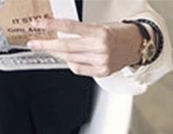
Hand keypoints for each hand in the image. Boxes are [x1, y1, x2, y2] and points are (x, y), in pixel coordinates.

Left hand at [27, 18, 143, 76]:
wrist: (138, 44)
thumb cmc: (118, 33)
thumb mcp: (101, 26)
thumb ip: (81, 32)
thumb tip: (59, 35)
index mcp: (99, 32)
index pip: (70, 27)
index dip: (52, 25)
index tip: (39, 24)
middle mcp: (99, 47)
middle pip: (66, 46)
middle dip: (47, 45)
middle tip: (34, 43)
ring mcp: (100, 61)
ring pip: (70, 59)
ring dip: (57, 54)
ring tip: (52, 49)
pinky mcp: (101, 71)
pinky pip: (78, 69)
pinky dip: (71, 63)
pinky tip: (70, 59)